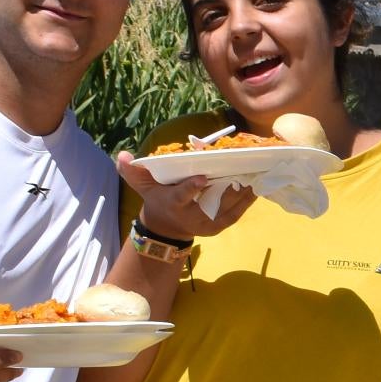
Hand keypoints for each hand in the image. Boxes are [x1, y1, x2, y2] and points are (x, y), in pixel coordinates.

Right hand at [115, 152, 256, 241]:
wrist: (168, 227)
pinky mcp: (219, 226)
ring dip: (243, 190)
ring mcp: (208, 222)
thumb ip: (134, 171)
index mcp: (174, 203)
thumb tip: (123, 155)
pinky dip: (247, 201)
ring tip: (257, 172)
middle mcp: (193, 215)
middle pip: (213, 200)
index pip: (182, 196)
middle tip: (245, 168)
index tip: (201, 177)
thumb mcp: (143, 186)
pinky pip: (236, 214)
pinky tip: (257, 186)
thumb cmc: (158, 199)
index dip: (191, 187)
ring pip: (228, 206)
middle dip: (229, 185)